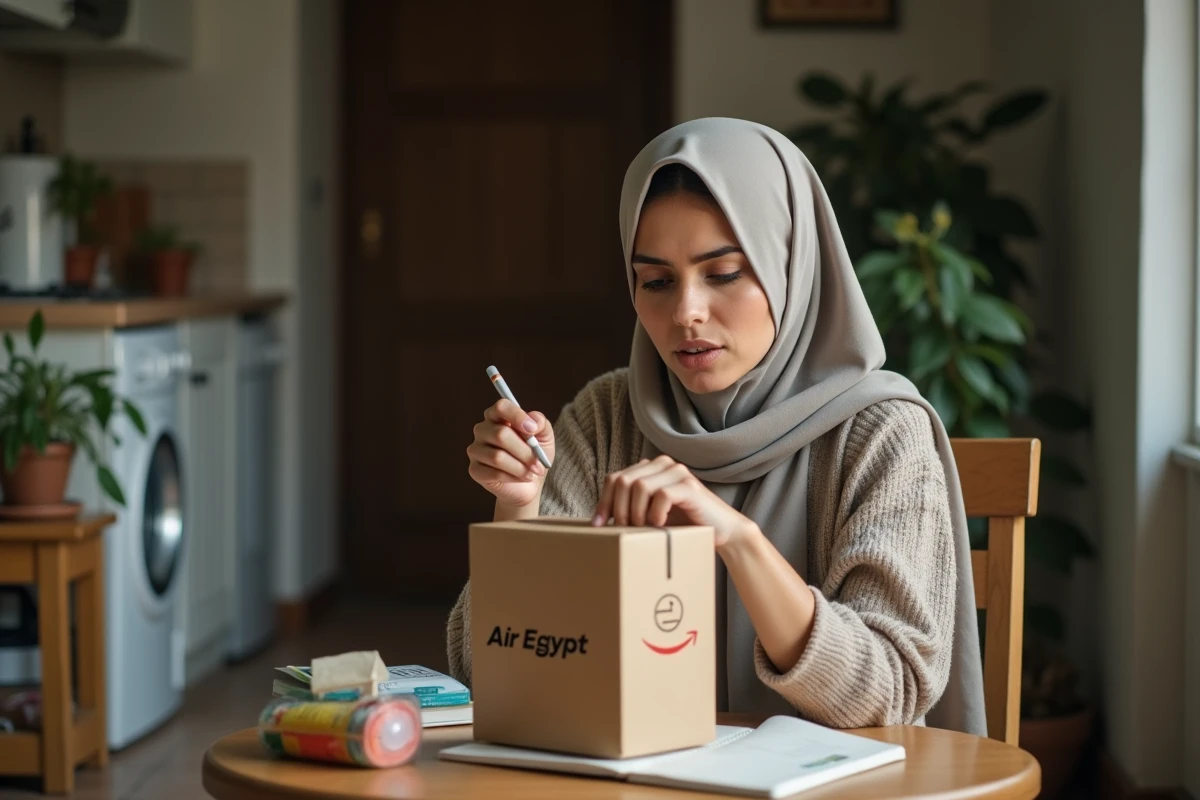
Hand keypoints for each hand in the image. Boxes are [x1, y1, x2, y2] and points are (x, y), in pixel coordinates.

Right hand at [466, 399, 554, 509]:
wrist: (529, 482)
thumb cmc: (535, 455)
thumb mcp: (544, 437)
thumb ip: (541, 423)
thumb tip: (533, 421)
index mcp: (498, 416)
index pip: (501, 407)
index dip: (517, 416)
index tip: (533, 429)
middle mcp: (483, 430)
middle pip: (501, 434)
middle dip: (525, 451)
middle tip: (539, 463)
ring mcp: (476, 449)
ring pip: (497, 456)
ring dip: (520, 467)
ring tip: (533, 473)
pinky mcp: (475, 469)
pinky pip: (493, 473)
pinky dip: (513, 477)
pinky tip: (522, 478)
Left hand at [591, 455, 756, 548]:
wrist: (723, 533)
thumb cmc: (684, 526)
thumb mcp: (651, 514)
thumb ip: (632, 507)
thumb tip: (600, 520)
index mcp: (651, 468)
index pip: (615, 478)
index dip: (603, 501)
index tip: (598, 526)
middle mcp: (663, 464)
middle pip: (623, 480)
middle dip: (617, 508)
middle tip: (622, 531)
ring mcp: (678, 473)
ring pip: (639, 485)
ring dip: (635, 512)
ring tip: (641, 530)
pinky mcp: (690, 487)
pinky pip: (661, 495)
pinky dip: (655, 514)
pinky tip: (659, 526)